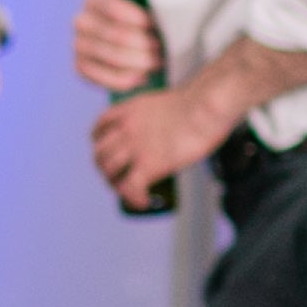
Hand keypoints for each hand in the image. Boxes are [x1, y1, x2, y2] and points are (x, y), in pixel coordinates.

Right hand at [69, 0, 162, 93]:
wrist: (129, 41)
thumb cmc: (142, 15)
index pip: (114, 8)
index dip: (140, 19)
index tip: (160, 26)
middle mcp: (80, 21)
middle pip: (117, 36)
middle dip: (146, 44)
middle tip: (165, 49)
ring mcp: (77, 46)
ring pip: (114, 58)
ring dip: (142, 62)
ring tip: (160, 62)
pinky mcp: (80, 67)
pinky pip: (107, 78)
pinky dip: (130, 79)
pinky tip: (146, 76)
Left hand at [91, 67, 224, 204]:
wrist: (207, 107)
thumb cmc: (200, 104)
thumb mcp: (166, 104)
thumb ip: (156, 119)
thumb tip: (166, 134)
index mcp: (129, 110)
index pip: (99, 129)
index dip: (100, 145)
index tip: (110, 154)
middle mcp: (126, 128)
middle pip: (99, 154)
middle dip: (105, 169)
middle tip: (120, 179)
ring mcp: (135, 146)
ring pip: (109, 171)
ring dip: (116, 185)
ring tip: (131, 192)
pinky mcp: (150, 164)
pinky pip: (130, 188)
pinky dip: (134, 199)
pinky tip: (144, 202)